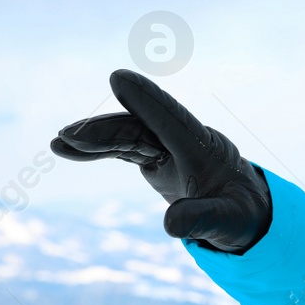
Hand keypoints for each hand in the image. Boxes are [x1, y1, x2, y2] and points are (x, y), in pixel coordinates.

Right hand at [51, 69, 271, 254]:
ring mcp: (168, 147)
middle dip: (107, 129)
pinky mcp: (155, 157)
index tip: (118, 77)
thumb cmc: (241, 215)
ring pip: (128, 134)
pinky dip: (97, 150)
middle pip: (141, 127)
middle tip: (70, 135)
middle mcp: (184, 141)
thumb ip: (202, 220)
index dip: (147, 100)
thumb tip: (171, 226)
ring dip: (96, 138)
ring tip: (60, 143)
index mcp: (205, 148)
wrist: (244, 213)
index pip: (174, 120)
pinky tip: (68, 151)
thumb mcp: (228, 223)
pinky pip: (122, 148)